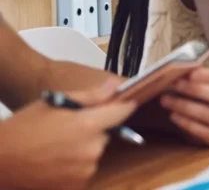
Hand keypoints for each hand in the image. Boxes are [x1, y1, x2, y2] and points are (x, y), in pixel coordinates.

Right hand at [0, 78, 135, 189]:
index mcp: (87, 125)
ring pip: (95, 152)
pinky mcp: (77, 186)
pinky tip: (56, 160)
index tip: (126, 102)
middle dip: (94, 129)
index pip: (121, 113)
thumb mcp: (55, 103)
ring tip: (58, 145)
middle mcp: (91, 149)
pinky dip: (76, 164)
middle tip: (69, 127)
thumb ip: (91, 96)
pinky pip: (86, 169)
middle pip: (106, 133)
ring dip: (84, 148)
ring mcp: (85, 170)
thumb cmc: (24, 127)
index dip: (124, 106)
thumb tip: (115, 86)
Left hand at [160, 68, 208, 145]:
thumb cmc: (206, 95)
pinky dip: (187, 123)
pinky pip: (204, 132)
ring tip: (167, 100)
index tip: (192, 73)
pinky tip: (174, 116)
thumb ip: (199, 77)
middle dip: (198, 90)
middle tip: (177, 85)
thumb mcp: (207, 83)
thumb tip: (182, 71)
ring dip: (186, 106)